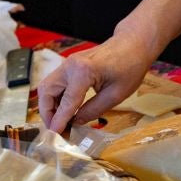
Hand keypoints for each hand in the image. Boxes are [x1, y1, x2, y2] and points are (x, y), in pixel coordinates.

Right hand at [38, 34, 152, 134]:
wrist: (133, 44)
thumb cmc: (130, 67)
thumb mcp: (116, 95)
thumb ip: (93, 110)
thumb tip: (76, 123)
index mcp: (83, 71)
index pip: (66, 102)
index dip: (59, 121)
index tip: (54, 135)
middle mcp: (70, 65)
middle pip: (46, 92)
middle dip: (47, 113)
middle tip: (56, 130)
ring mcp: (68, 63)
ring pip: (47, 87)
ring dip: (50, 106)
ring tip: (61, 123)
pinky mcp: (70, 65)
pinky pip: (56, 83)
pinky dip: (57, 98)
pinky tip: (66, 110)